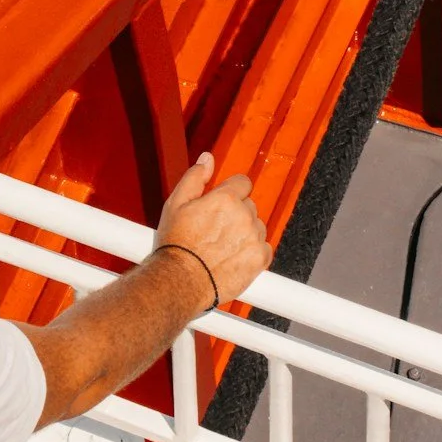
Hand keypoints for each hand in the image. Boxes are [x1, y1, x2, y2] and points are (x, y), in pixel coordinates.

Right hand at [151, 152, 270, 302]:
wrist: (180, 282)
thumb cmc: (176, 245)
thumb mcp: (176, 203)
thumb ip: (195, 177)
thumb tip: (208, 159)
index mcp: (226, 199)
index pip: (243, 183)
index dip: (231, 192)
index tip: (222, 205)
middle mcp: (244, 216)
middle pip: (249, 206)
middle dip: (236, 214)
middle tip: (216, 230)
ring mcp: (254, 238)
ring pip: (257, 227)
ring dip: (245, 233)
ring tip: (222, 246)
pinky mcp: (259, 259)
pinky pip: (264, 249)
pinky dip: (253, 252)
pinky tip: (234, 257)